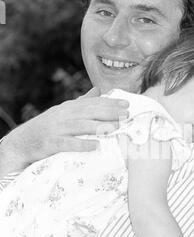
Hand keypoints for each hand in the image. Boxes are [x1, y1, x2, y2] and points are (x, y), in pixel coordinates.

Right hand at [0, 88, 128, 171]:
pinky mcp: (51, 143)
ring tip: (115, 128)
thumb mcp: (64, 112)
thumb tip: (98, 90)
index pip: (93, 103)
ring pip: (80, 126)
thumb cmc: (48, 127)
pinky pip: (68, 143)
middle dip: (109, 112)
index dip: (110, 103)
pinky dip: (82, 144)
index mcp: (69, 108)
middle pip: (89, 112)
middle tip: (127, 115)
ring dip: (99, 126)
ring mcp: (57, 129)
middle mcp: (64, 115)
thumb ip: (82, 102)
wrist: (22, 142)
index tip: (127, 105)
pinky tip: (96, 146)